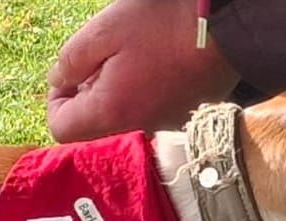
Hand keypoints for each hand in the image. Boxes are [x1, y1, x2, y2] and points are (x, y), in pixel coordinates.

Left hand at [46, 0, 239, 142]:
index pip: (60, 129)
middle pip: (92, 128)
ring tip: (131, 60)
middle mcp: (135, 130)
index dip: (58, 99)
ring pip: (120, 122)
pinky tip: (154, 67)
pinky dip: (142, 96)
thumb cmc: (165, 25)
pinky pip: (148, 115)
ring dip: (114, 95)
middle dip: (87, 95)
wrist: (227, 27)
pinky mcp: (183, 119)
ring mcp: (162, 128)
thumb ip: (71, 60)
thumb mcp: (104, 30)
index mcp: (109, 113)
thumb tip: (58, 79)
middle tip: (103, 60)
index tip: (73, 73)